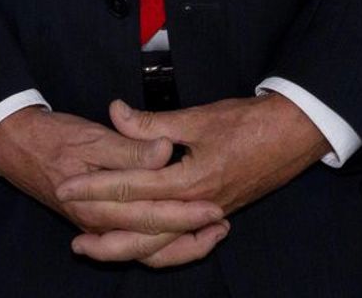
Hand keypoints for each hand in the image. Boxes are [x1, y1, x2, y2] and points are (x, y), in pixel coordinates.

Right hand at [0, 106, 228, 264]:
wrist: (15, 145)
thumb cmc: (53, 137)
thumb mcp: (91, 136)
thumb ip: (129, 148)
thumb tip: (163, 152)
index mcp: (98, 204)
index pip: (150, 215)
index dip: (185, 214)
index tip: (215, 207)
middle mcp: (98, 224)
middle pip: (151, 242)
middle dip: (190, 236)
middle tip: (222, 223)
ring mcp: (97, 227)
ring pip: (144, 251)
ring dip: (178, 246)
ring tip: (210, 234)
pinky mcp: (98, 223)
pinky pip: (134, 245)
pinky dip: (160, 244)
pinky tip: (179, 234)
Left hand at [56, 95, 330, 265]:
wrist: (294, 134)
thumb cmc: (248, 122)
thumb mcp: (199, 117)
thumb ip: (154, 123)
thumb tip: (115, 112)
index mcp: (189, 180)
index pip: (132, 188)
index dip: (96, 188)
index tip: (67, 187)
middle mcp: (197, 206)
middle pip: (141, 230)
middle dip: (103, 231)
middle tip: (73, 234)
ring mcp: (208, 215)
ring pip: (160, 245)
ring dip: (126, 249)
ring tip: (96, 249)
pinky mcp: (217, 215)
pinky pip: (182, 244)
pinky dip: (160, 250)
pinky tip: (142, 248)